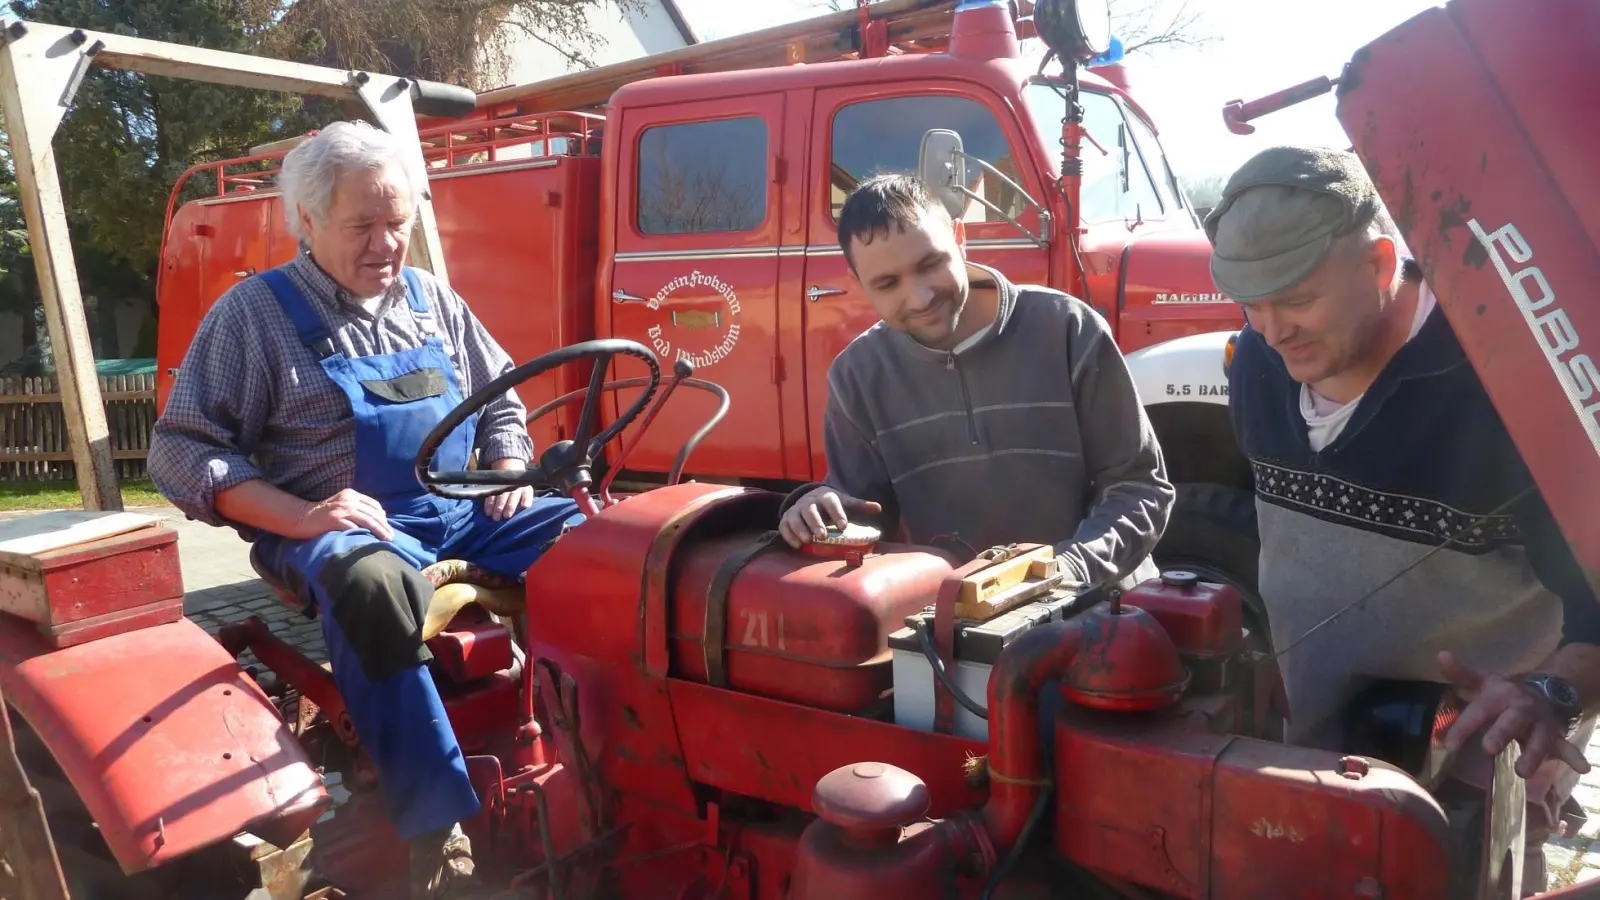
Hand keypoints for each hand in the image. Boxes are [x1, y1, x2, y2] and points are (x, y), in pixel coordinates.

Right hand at [295, 488, 393, 540]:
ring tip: (387, 540)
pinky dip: (364, 534)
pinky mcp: (335, 520)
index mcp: (351, 494)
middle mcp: (348, 500)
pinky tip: (371, 542)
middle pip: (373, 513)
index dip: (383, 517)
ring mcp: (341, 509)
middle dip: (385, 526)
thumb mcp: (342, 506)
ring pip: (368, 520)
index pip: (374, 505)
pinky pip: (354, 527)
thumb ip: (357, 509)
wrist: (302, 518)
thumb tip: (378, 519)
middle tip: (392, 536)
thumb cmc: (324, 515)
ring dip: (380, 531)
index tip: (388, 527)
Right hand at [483, 458, 534, 521]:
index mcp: (520, 488)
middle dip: (501, 507)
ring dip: (494, 507)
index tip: (507, 515)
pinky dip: (488, 504)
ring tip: (492, 516)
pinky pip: (490, 495)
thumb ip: (527, 498)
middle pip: (505, 497)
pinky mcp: (493, 486)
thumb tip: (526, 506)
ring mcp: (501, 486)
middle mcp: (510, 486)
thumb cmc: (520, 485)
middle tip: (499, 518)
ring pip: (497, 496)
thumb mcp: (527, 489)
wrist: (509, 467)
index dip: (511, 506)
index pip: (515, 496)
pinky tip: (487, 511)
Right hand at [778, 486, 881, 548]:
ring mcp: (796, 509)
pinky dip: (788, 535)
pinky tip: (797, 545)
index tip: (843, 526)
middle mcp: (809, 501)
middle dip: (816, 523)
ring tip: (807, 541)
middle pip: (810, 510)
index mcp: (826, 496)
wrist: (811, 498)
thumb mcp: (845, 502)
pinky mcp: (786, 518)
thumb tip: (878, 508)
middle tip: (822, 536)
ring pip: (794, 517)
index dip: (837, 513)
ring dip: (800, 529)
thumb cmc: (831, 504)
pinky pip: (784, 525)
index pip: (831, 502)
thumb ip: (860, 506)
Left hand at [1438, 651, 1590, 777]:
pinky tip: (1583, 767)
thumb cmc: (1503, 694)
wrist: (1543, 692)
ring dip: (1532, 754)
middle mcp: (1522, 708)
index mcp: (1500, 695)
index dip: (1463, 727)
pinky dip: (1575, 757)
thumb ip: (1460, 674)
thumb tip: (1441, 655)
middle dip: (1501, 733)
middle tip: (1488, 748)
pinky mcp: (1555, 736)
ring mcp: (1541, 724)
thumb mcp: (1482, 683)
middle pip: (1512, 721)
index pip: (1479, 711)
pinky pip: (1567, 747)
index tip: (1448, 746)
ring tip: (1522, 772)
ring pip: (1540, 739)